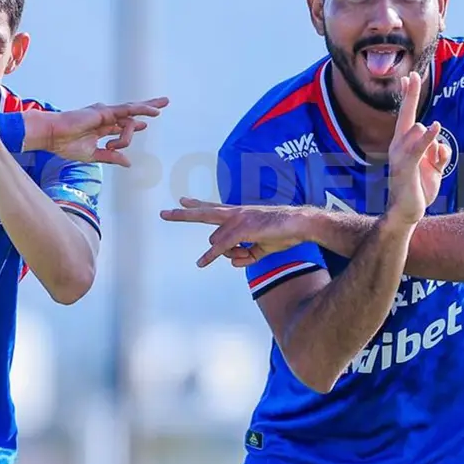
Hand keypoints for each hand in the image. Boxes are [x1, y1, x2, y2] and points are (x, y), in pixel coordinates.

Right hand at [29, 98, 168, 165]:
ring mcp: (105, 113)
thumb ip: (111, 157)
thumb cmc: (65, 145)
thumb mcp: (93, 155)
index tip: (144, 125)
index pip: (122, 125)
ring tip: (158, 112)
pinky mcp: (106, 111)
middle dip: (147, 108)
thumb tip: (128, 163)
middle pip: (131, 112)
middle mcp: (104, 117)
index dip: (134, 125)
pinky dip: (141, 111)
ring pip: (131, 115)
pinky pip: (128, 111)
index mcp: (100, 127)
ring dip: (141, 120)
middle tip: (164, 103)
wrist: (52, 136)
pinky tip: (154, 111)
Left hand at [160, 197, 313, 267]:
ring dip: (230, 254)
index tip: (182, 200)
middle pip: (203, 213)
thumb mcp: (262, 248)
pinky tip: (201, 263)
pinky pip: (221, 247)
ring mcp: (237, 219)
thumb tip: (233, 262)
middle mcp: (235, 213)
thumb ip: (246, 255)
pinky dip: (210, 256)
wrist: (301, 225)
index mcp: (239, 214)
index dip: (197, 205)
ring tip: (249, 253)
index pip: (213, 208)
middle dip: (182, 214)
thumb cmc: (284, 233)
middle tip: (163, 214)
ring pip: (217, 242)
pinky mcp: (241, 228)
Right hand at [386, 72, 451, 224]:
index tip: (409, 77)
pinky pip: (420, 147)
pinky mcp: (407, 166)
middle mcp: (398, 145)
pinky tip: (437, 127)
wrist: (407, 211)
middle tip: (414, 76)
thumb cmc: (419, 188)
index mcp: (403, 144)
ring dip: (433, 146)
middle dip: (411, 94)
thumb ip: (438, 151)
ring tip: (432, 164)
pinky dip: (428, 138)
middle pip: (408, 115)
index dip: (409, 96)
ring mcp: (400, 155)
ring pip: (420, 132)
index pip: (406, 115)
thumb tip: (440, 144)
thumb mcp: (433, 166)